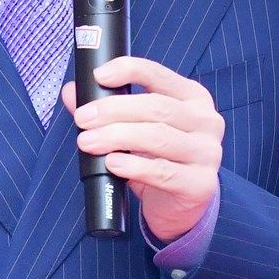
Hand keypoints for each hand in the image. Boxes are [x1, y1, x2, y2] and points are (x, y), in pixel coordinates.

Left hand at [63, 56, 223, 243]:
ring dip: (117, 137)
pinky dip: (133, 166)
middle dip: (113, 110)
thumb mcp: (136, 130)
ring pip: (157, 137)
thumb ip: (107, 110)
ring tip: (87, 142)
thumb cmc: (158, 161)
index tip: (99, 76)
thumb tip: (71, 92)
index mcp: (192, 98)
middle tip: (83, 119)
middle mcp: (205, 121)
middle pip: (156, 107)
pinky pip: (162, 171)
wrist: (180, 208)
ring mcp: (207, 153)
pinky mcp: (200, 184)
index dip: (129, 70)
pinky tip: (112, 164)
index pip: (159, 74)